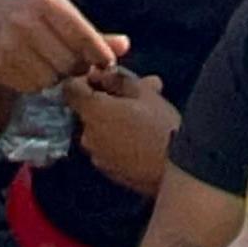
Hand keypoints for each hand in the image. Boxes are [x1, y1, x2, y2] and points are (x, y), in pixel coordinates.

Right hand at [0, 0, 123, 98]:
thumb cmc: (34, 15)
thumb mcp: (62, 13)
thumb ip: (93, 33)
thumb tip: (125, 45)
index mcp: (46, 2)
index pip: (82, 35)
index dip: (99, 53)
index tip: (106, 63)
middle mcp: (24, 20)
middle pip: (68, 62)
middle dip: (76, 67)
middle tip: (74, 63)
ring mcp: (8, 43)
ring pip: (50, 77)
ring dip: (56, 76)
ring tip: (51, 63)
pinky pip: (32, 86)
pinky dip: (37, 82)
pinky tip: (34, 68)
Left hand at [61, 67, 178, 194]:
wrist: (177, 172)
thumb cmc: (161, 126)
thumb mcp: (144, 93)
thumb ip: (117, 79)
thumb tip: (101, 74)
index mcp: (93, 112)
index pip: (70, 89)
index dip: (84, 80)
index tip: (104, 79)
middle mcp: (87, 135)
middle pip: (87, 111)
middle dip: (107, 101)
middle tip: (135, 98)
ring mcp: (97, 156)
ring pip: (99, 130)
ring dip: (114, 121)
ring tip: (144, 119)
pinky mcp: (108, 172)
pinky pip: (107, 149)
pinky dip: (117, 141)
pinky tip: (141, 139)